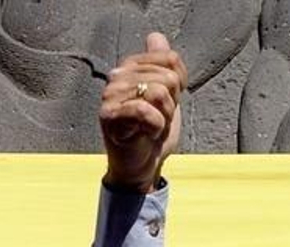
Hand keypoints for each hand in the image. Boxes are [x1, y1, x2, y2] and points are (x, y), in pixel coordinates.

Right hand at [99, 32, 187, 191]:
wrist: (142, 167)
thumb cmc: (152, 133)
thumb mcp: (167, 96)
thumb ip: (163, 66)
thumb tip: (155, 36)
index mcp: (131, 67)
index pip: (171, 59)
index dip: (179, 85)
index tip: (167, 104)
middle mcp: (117, 76)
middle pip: (168, 77)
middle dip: (171, 104)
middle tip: (157, 119)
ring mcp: (110, 95)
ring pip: (158, 92)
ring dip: (164, 117)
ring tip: (151, 127)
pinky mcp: (109, 115)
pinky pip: (145, 110)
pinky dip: (155, 127)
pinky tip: (146, 135)